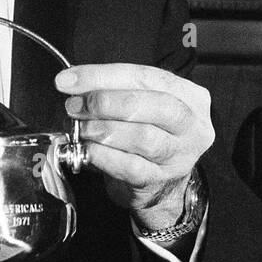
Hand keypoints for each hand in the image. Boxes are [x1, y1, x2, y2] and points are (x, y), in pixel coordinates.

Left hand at [55, 63, 213, 229]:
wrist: (158, 186)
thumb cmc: (146, 134)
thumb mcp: (137, 105)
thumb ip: (112, 89)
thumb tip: (72, 82)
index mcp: (190, 96)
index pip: (146, 76)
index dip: (104, 75)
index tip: (69, 79)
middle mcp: (192, 125)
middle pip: (153, 104)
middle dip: (106, 102)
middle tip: (75, 105)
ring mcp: (180, 155)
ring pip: (142, 136)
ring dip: (103, 129)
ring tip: (81, 128)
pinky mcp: (161, 180)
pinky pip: (129, 166)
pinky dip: (103, 155)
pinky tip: (87, 149)